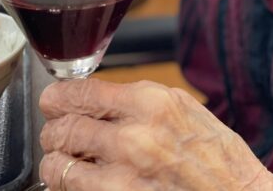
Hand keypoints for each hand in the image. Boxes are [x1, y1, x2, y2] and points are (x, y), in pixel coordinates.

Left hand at [39, 79, 272, 190]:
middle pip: (63, 129)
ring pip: (58, 167)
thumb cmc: (219, 161)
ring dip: (57, 165)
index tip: (53, 101)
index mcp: (152, 104)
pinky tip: (83, 185)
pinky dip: (71, 189)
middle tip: (58, 135)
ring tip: (65, 164)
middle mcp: (133, 139)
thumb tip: (94, 100)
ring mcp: (123, 180)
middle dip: (55, 132)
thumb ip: (138, 103)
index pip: (80, 92)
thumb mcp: (183, 111)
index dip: (58, 97)